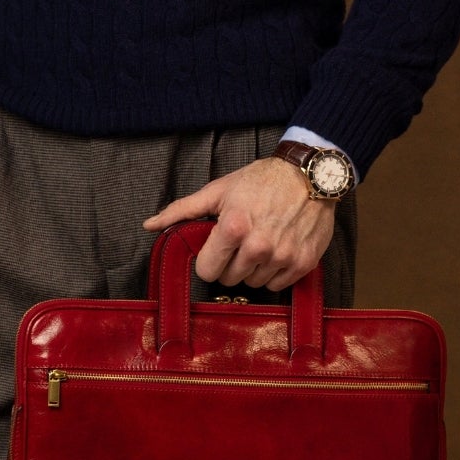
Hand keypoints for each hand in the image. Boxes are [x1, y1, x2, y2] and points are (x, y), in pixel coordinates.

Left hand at [141, 157, 333, 292]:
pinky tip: (276, 251)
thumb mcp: (219, 190)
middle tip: (240, 243)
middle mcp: (258, 247)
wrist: (311, 174)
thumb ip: (182, 210)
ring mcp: (282, 257)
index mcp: (233, 228)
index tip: (216, 250)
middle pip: (229, 280)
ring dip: (252, 269)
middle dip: (230, 265)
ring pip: (253, 283)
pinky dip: (274, 273)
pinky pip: (277, 285)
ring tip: (260, 244)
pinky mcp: (302, 263)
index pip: (206, 272)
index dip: (208, 261)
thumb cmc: (262, 180)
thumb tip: (149, 225)